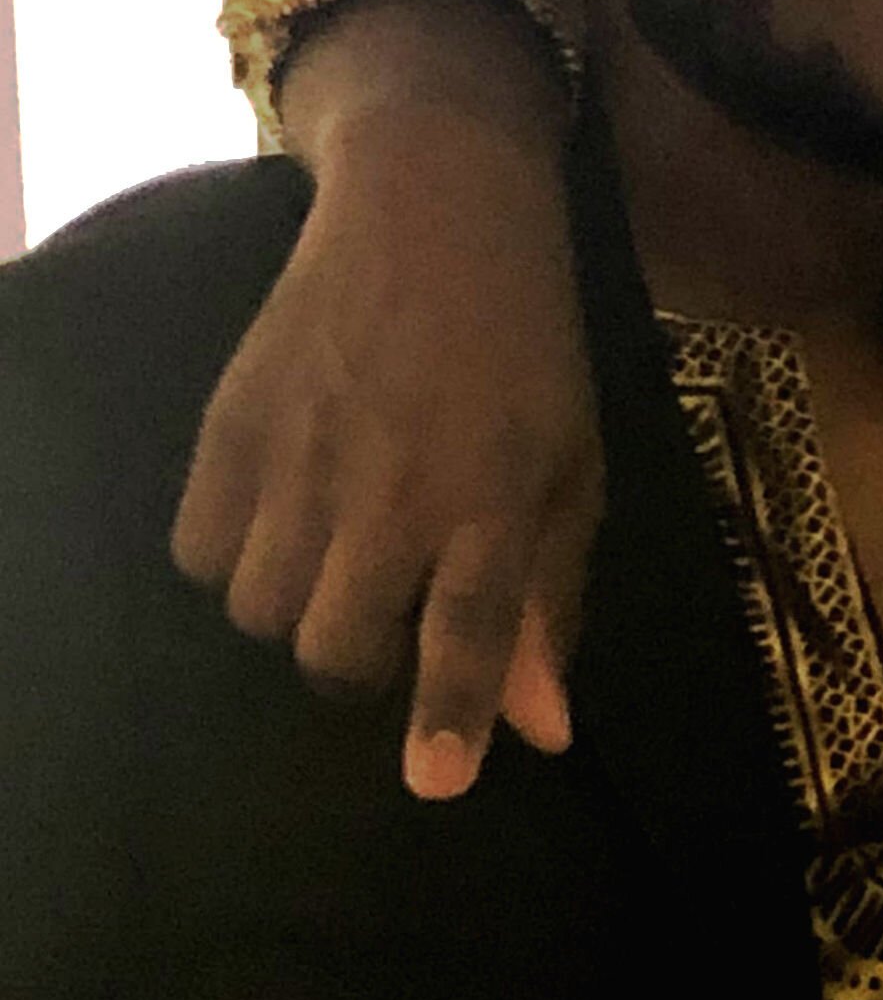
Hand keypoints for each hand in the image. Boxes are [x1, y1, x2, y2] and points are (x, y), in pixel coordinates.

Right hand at [173, 0, 599, 800]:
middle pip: (335, 651)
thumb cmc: (526, 357)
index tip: (435, 782)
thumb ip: (550, 603)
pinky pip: (195, 554)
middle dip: (358, 665)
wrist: (434, 217)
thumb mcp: (570, 473)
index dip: (450, 719)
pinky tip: (278, 520)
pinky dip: (230, 559)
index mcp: (491, 503)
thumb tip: (544, 731)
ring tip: (335, 559)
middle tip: (385, 619)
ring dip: (295, 612)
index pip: (466, 637)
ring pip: (258, 613)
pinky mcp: (227, 428)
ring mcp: (298, 460)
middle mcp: (389, 493)